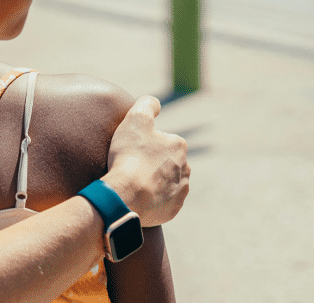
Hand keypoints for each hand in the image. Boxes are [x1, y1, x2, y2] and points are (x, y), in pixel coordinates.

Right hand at [101, 95, 189, 226]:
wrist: (127, 195)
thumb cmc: (130, 156)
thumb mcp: (135, 119)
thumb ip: (147, 104)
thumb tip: (155, 103)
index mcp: (179, 146)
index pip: (163, 141)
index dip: (145, 144)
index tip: (132, 150)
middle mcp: (186, 169)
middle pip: (167, 162)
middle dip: (153, 163)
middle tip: (131, 166)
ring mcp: (180, 191)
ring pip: (167, 183)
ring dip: (154, 182)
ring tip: (134, 184)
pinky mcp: (173, 210)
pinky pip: (163, 202)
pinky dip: (153, 200)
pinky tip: (139, 198)